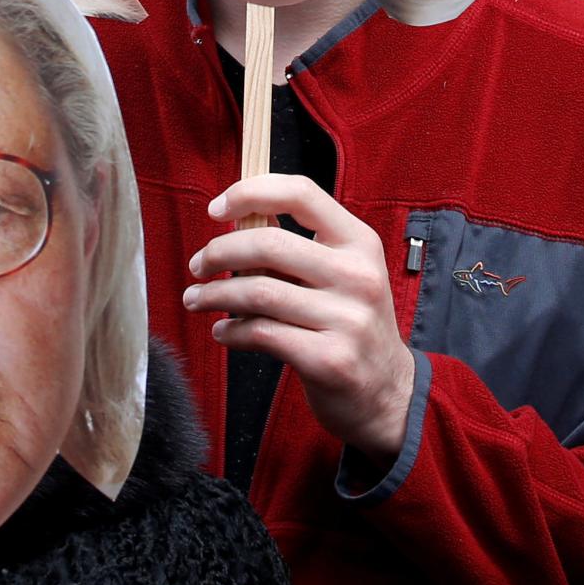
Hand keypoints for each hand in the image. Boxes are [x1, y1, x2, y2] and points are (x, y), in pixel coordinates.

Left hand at [184, 174, 414, 463]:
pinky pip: (262, 334)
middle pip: (269, 244)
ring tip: (196, 299)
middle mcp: (358, 275)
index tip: (217, 209)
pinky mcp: (329, 359)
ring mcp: (347, 319)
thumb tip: (235, 225)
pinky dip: (231, 331)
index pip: (301, 193)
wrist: (387, 391)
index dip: (250, 193)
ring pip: (258, 292)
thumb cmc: (352, 325)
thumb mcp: (342, 275)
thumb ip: (299, 249)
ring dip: (214, 295)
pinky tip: (223, 332)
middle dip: (219, 252)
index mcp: (360, 243)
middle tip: (199, 265)